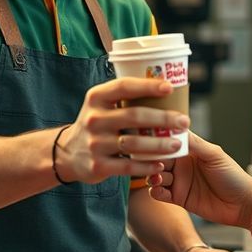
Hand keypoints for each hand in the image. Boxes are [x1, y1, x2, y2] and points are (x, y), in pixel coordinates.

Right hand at [56, 77, 189, 182]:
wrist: (67, 153)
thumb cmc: (97, 123)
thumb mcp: (101, 104)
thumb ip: (124, 98)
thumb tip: (165, 88)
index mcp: (96, 97)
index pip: (124, 86)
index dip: (147, 86)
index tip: (169, 87)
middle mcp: (94, 118)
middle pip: (134, 116)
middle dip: (163, 118)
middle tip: (184, 121)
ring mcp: (95, 143)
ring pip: (134, 143)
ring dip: (159, 144)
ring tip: (177, 144)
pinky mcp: (98, 166)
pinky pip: (128, 166)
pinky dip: (147, 166)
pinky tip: (161, 164)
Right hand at [147, 132, 251, 229]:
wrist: (242, 204)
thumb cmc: (233, 176)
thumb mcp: (214, 155)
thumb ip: (195, 144)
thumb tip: (176, 128)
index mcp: (189, 150)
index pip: (168, 141)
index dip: (158, 139)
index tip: (150, 138)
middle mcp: (181, 164)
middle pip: (157, 158)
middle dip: (151, 158)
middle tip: (151, 159)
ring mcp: (179, 181)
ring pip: (155, 174)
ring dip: (152, 174)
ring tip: (158, 175)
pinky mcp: (178, 198)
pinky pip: (159, 193)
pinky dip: (155, 191)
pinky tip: (159, 189)